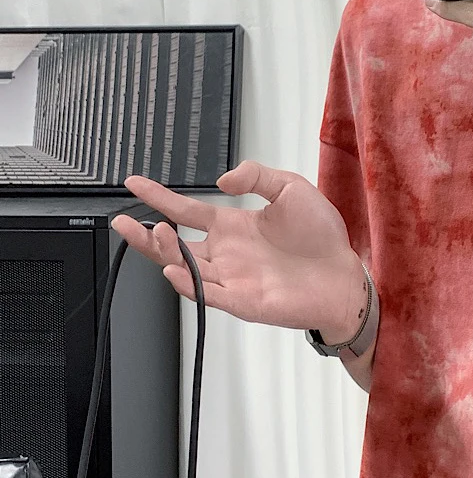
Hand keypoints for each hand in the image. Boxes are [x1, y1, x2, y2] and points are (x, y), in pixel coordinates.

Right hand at [110, 161, 364, 337]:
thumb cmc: (321, 235)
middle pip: (175, 244)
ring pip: (185, 267)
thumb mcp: (291, 188)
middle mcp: (227, 252)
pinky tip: (174, 269)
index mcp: (234, 225)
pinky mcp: (242, 301)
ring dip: (164, 253)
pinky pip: (207, 294)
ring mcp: (232, 278)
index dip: (160, 197)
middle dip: (146, 234)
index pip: (188, 210)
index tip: (135, 183)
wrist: (343, 273)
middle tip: (124, 221)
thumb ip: (257, 176)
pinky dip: (187, 283)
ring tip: (156, 233)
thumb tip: (222, 180)